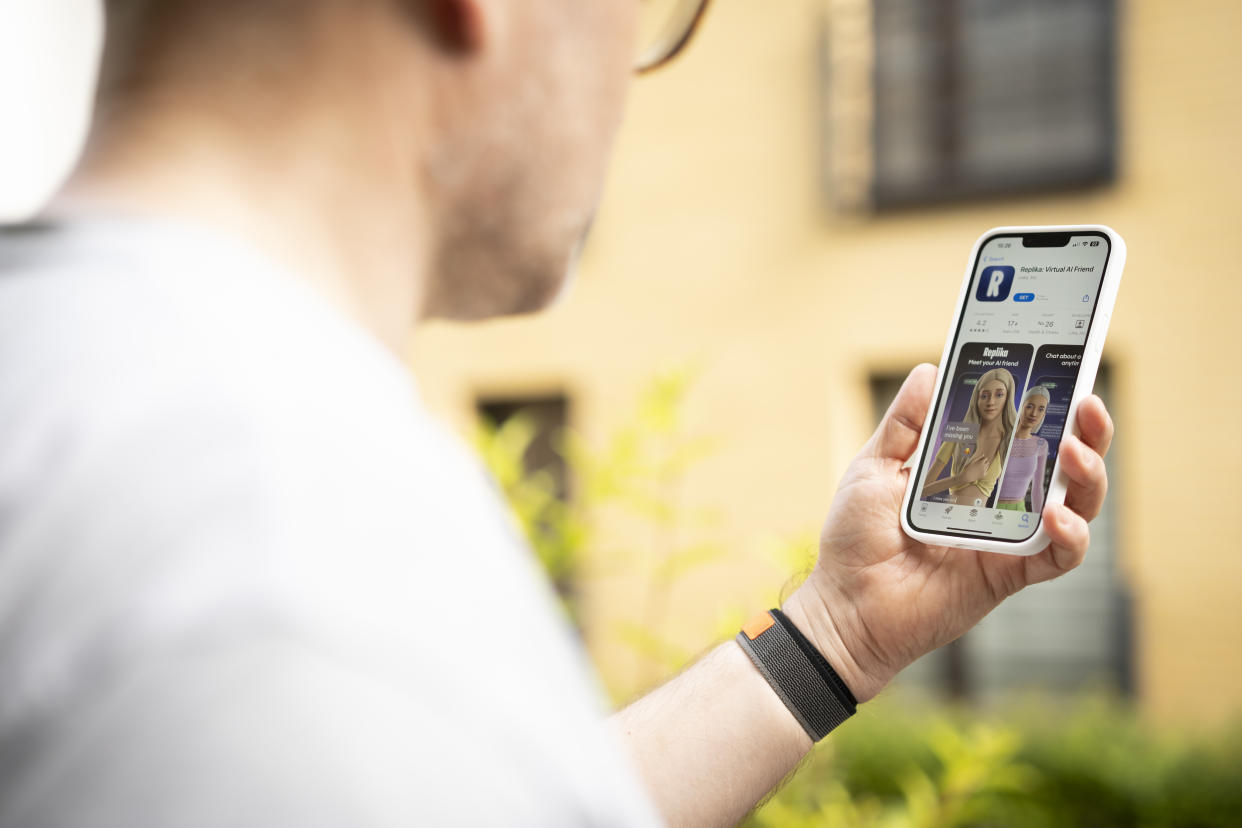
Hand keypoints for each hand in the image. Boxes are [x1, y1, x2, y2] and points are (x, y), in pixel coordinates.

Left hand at [783, 364, 1112, 702]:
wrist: (844, 604)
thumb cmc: (856, 537)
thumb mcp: (875, 467)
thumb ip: (906, 423)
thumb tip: (931, 369)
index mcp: (973, 470)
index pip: (1024, 430)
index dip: (1050, 402)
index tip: (1064, 366)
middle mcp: (999, 500)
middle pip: (1064, 463)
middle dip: (1088, 432)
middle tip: (1086, 404)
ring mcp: (1009, 538)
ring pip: (1076, 505)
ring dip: (1087, 476)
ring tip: (1075, 452)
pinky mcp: (1009, 575)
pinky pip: (1058, 557)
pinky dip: (1069, 536)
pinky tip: (1055, 515)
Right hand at [955, 454, 988, 484]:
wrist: (967, 476)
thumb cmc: (968, 467)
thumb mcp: (972, 461)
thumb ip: (978, 457)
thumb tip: (983, 454)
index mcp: (981, 462)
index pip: (986, 458)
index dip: (983, 459)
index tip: (980, 460)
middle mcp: (984, 466)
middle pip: (988, 462)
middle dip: (985, 462)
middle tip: (979, 464)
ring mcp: (984, 471)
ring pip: (987, 467)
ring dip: (985, 466)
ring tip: (979, 467)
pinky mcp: (984, 474)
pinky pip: (986, 471)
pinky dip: (984, 470)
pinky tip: (980, 471)